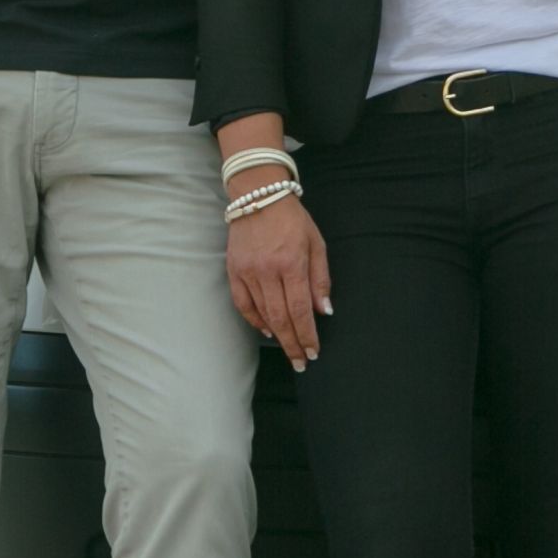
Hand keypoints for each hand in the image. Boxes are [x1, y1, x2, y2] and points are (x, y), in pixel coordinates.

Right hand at [226, 190, 331, 367]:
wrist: (258, 195)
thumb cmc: (293, 220)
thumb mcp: (316, 244)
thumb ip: (320, 279)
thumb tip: (324, 311)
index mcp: (292, 263)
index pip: (301, 309)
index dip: (307, 334)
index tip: (314, 352)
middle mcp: (268, 270)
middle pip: (281, 318)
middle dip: (293, 344)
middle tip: (301, 362)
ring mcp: (248, 271)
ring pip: (262, 314)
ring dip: (277, 336)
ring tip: (290, 350)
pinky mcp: (233, 270)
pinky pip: (243, 304)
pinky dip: (255, 320)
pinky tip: (267, 330)